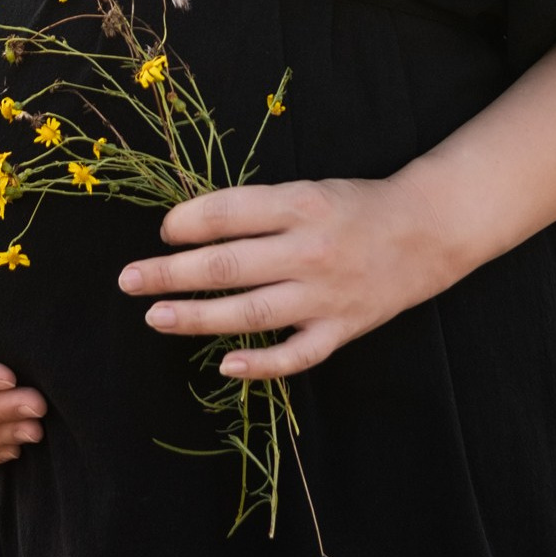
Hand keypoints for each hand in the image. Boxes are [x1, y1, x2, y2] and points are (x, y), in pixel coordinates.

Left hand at [117, 169, 464, 381]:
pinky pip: (295, 354)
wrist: (426, 231)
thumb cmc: (355, 205)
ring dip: (197, 317)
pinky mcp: (342, 329)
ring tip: (156, 317)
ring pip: (250, 313)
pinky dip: (260, 364)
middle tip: (129, 280)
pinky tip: (224, 366)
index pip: (227, 214)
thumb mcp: (306, 189)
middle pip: (227, 266)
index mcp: (299, 205)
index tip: (162, 231)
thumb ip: (256, 209)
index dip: (185, 223)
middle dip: (169, 274)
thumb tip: (190, 228)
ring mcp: (325, 295)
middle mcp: (309, 250)